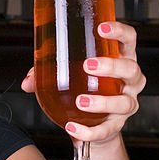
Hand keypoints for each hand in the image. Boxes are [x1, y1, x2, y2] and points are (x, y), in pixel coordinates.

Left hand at [21, 21, 145, 144]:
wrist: (95, 124)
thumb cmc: (86, 89)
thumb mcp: (70, 75)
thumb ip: (47, 73)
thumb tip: (27, 81)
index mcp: (121, 59)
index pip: (128, 40)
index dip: (119, 31)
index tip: (101, 28)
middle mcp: (130, 81)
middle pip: (130, 69)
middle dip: (111, 66)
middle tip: (87, 65)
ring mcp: (127, 103)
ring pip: (124, 102)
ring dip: (102, 102)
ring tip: (80, 102)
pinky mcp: (117, 125)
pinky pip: (107, 129)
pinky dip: (89, 131)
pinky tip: (73, 127)